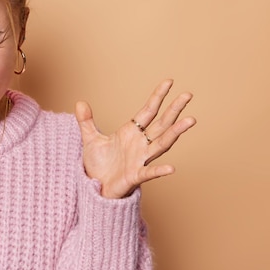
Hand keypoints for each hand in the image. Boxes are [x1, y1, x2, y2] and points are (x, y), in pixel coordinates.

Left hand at [75, 79, 195, 198]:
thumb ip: (86, 121)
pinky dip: (159, 171)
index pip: (148, 111)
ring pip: (161, 144)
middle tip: (188, 95)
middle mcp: (140, 144)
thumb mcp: (90, 139)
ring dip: (175, 133)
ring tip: (190, 120)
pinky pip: (148, 173)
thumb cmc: (99, 164)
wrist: (96, 187)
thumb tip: (79, 102)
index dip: (158, 97)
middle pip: (161, 124)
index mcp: (131, 132)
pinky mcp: (134, 176)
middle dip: (174, 110)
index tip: (169, 82)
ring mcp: (140, 160)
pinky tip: (171, 169)